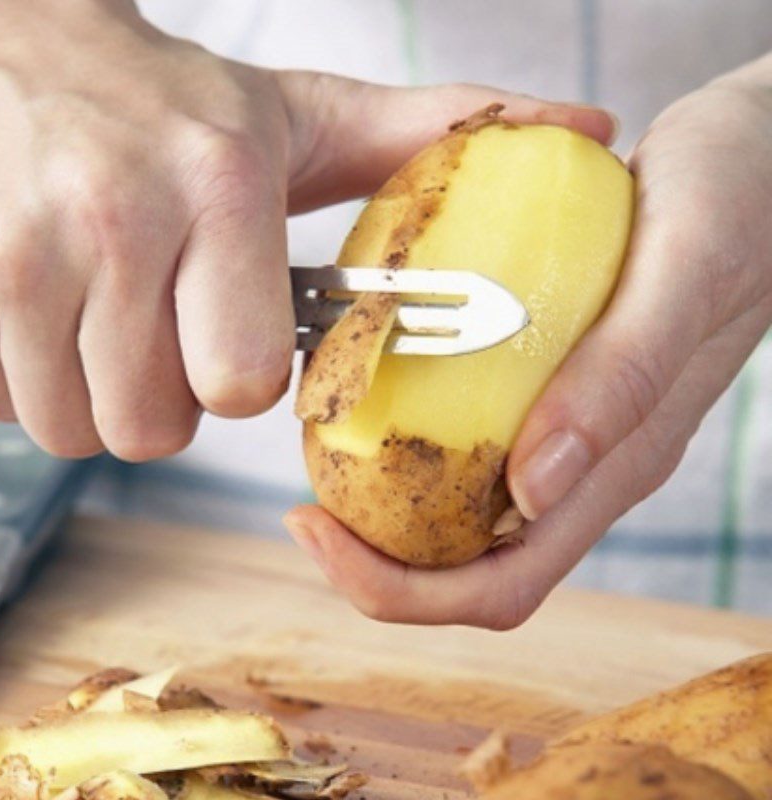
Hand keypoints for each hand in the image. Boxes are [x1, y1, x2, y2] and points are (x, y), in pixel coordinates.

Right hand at [0, 0, 614, 460]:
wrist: (16, 46)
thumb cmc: (174, 103)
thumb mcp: (307, 115)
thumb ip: (434, 132)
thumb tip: (586, 126)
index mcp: (220, 186)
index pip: (243, 381)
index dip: (239, 384)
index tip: (232, 346)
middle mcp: (113, 218)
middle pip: (149, 430)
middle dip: (164, 404)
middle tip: (166, 335)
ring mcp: (14, 252)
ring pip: (71, 429)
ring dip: (96, 395)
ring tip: (108, 316)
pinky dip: (23, 377)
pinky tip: (47, 310)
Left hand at [285, 66, 771, 627]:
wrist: (767, 160)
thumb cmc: (742, 196)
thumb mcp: (683, 267)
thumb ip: (621, 379)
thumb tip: (534, 490)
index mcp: (619, 463)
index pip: (504, 582)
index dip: (402, 588)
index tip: (317, 528)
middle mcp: (589, 463)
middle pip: (469, 565)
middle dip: (375, 561)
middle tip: (302, 506)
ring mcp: (572, 427)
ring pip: (466, 513)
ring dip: (386, 509)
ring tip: (324, 454)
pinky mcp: (555, 383)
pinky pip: (473, 439)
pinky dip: (413, 437)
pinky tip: (376, 389)